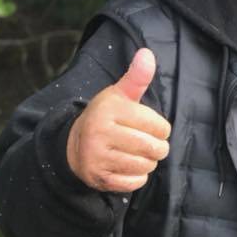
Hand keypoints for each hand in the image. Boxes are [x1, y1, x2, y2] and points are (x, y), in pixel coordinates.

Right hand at [66, 48, 170, 192]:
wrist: (74, 146)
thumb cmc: (107, 117)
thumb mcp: (119, 95)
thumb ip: (137, 77)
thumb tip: (147, 53)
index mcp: (108, 110)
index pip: (158, 126)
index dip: (162, 129)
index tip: (153, 127)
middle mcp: (99, 133)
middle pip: (153, 148)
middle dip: (158, 148)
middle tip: (151, 144)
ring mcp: (97, 158)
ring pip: (145, 166)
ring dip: (148, 162)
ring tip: (139, 154)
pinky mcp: (98, 178)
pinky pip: (135, 183)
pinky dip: (138, 177)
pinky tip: (128, 166)